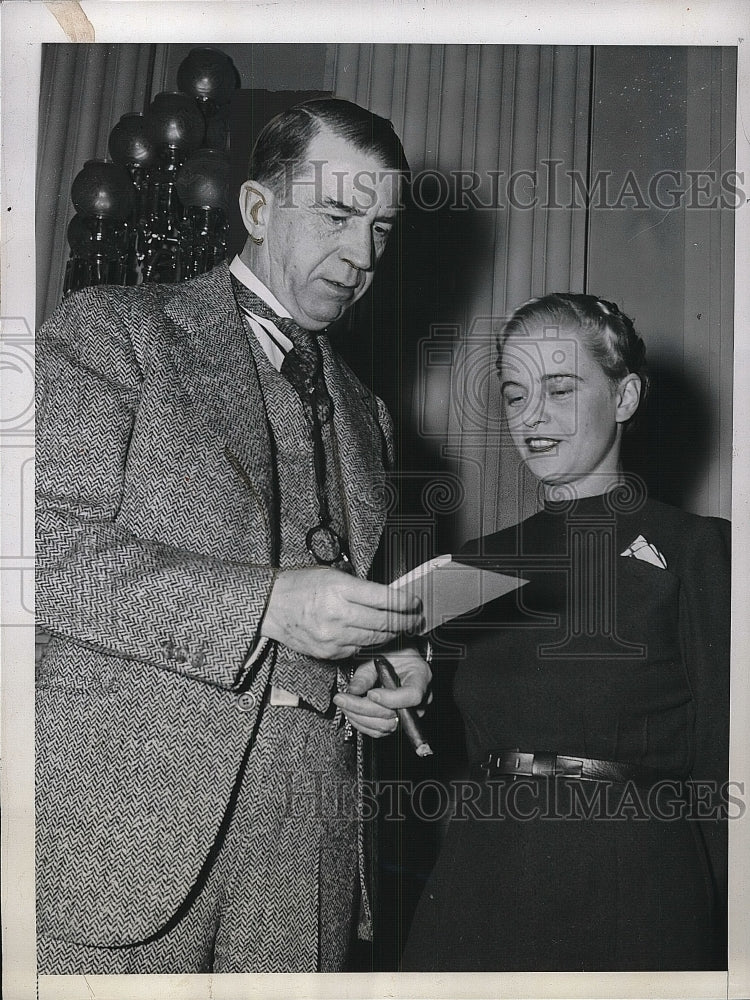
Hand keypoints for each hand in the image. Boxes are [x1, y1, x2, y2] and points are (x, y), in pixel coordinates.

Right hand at [260, 568, 422, 659]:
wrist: (272, 607)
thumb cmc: (300, 586)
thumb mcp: (332, 575)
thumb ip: (359, 586)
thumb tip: (388, 595)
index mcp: (340, 589)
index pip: (384, 598)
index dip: (404, 602)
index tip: (414, 603)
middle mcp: (338, 614)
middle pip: (384, 622)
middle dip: (405, 621)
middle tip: (416, 619)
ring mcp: (333, 636)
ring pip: (375, 639)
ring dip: (392, 634)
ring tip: (402, 628)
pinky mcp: (329, 652)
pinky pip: (358, 649)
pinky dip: (370, 643)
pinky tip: (376, 636)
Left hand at [332, 646, 431, 737]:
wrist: (397, 657)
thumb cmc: (393, 652)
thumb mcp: (380, 654)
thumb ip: (367, 673)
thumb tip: (354, 690)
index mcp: (421, 678)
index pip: (412, 696)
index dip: (391, 699)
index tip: (371, 694)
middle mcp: (420, 700)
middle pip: (393, 715)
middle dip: (363, 708)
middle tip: (342, 698)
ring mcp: (409, 714)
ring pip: (385, 726)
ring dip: (359, 717)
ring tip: (343, 704)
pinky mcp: (397, 721)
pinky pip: (380, 730)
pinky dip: (362, 723)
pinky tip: (350, 711)